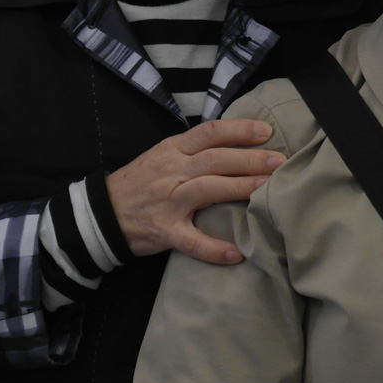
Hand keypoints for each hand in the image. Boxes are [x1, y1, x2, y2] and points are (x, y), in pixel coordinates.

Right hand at [104, 119, 284, 264]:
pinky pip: (192, 240)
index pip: (209, 132)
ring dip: (239, 188)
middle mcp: (172, 172)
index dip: (238, 130)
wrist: (101, 213)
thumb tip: (235, 142)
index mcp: (173, 150)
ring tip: (267, 189)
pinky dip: (213, 248)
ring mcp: (168, 202)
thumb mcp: (163, 155)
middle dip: (250, 159)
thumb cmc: (140, 182)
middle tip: (281, 161)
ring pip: (207, 189)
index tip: (266, 131)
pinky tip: (236, 253)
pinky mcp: (164, 231)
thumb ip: (193, 149)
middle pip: (215, 159)